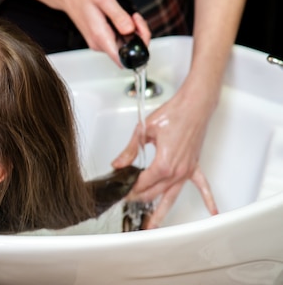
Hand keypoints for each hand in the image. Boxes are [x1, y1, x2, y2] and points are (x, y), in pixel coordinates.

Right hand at [56, 0, 150, 65]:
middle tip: (135, 18)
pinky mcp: (102, 39)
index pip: (123, 59)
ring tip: (129, 16)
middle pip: (127, 52)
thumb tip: (130, 30)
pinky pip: (120, 40)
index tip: (138, 32)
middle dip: (138, 36)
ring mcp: (100, 43)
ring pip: (125, 46)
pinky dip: (127, 31)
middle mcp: (100, 44)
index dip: (137, 49)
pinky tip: (123, 19)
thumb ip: (118, 15)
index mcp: (100, 37)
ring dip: (133, 32)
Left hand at [111, 87, 218, 227]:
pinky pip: (203, 186)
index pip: (142, 184)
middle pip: (154, 193)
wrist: (193, 106)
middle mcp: (176, 171)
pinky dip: (208, 199)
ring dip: (161, 212)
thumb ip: (130, 150)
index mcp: (163, 164)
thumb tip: (118, 164)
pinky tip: (212, 211)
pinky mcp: (194, 166)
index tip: (121, 191)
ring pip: (172, 196)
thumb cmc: (173, 114)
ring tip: (152, 225)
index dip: (129, 189)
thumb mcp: (143, 131)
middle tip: (127, 202)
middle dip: (139, 198)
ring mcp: (187, 171)